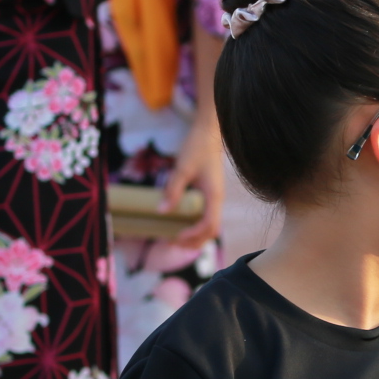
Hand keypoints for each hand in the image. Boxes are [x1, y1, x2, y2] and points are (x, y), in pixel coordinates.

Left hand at [164, 106, 226, 250]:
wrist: (208, 133)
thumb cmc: (197, 148)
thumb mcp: (182, 169)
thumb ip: (173, 190)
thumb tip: (162, 212)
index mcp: (214, 196)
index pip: (209, 225)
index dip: (193, 235)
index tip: (177, 236)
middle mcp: (217, 200)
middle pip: (211, 231)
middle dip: (194, 241)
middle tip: (173, 245)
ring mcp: (214, 198)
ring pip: (209, 225)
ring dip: (195, 236)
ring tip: (176, 239)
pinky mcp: (210, 194)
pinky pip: (205, 216)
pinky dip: (195, 226)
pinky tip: (182, 225)